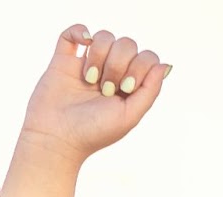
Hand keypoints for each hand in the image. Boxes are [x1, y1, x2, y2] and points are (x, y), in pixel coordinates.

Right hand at [19, 24, 167, 166]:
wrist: (56, 139)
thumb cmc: (93, 133)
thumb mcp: (129, 116)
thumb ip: (150, 91)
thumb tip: (165, 65)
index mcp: (128, 86)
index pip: (146, 58)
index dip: (139, 66)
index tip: (125, 88)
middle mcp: (110, 73)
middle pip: (127, 44)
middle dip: (118, 64)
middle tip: (105, 89)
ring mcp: (87, 65)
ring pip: (104, 37)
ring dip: (99, 55)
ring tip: (90, 79)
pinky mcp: (64, 61)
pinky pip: (74, 32)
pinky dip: (80, 30)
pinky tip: (84, 43)